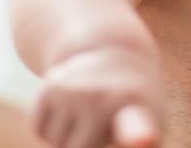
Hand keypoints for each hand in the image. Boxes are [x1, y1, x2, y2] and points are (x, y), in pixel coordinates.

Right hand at [32, 45, 164, 147]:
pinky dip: (51, 126)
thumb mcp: (150, 125)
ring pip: (56, 142)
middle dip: (85, 146)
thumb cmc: (134, 104)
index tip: (145, 139)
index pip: (136, 128)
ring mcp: (73, 91)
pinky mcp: (50, 86)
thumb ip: (138, 141)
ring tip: (89, 109)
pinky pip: (40, 128)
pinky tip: (70, 104)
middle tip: (104, 120)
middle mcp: (102, 100)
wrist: (115, 53)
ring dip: (67, 135)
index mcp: (137, 113)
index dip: (140, 136)